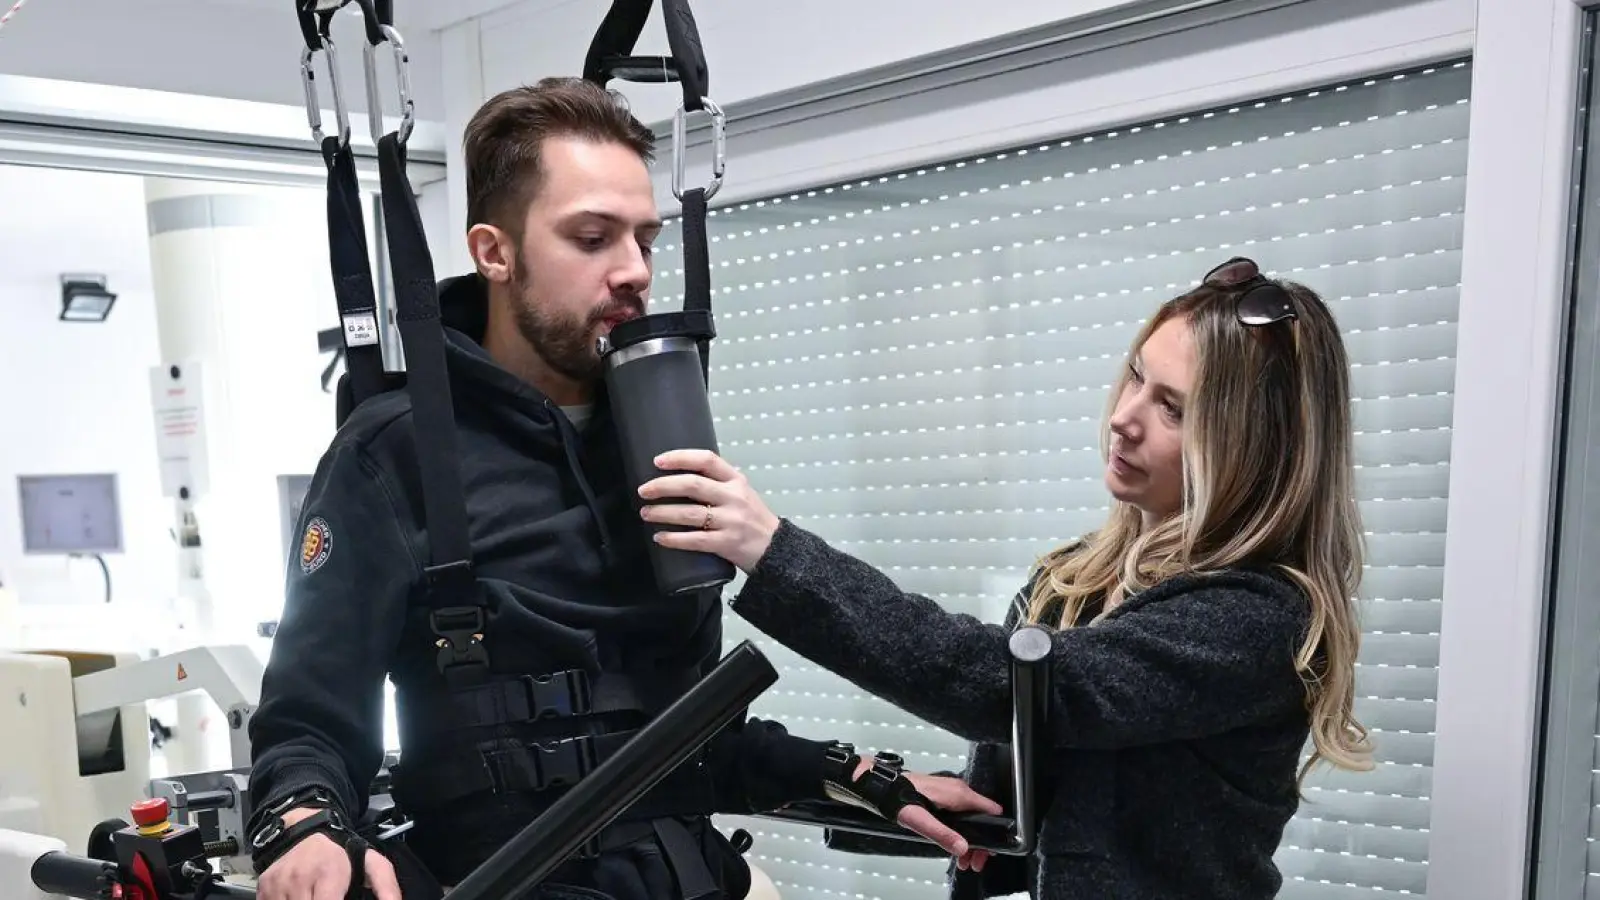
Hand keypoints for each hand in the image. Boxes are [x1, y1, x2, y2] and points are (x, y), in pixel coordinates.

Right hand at [256, 807, 399, 899]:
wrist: (303, 826)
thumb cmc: (338, 850)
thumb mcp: (370, 863)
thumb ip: (386, 887)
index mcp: (329, 876)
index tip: (340, 899)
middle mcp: (300, 881)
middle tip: (329, 897)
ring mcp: (279, 886)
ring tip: (315, 896)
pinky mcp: (264, 890)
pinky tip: (300, 898)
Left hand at [637, 449, 780, 572]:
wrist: (775, 549)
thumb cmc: (753, 518)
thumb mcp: (742, 492)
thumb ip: (718, 482)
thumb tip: (681, 474)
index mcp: (735, 480)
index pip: (706, 460)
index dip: (680, 458)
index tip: (658, 462)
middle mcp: (733, 497)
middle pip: (693, 485)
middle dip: (663, 486)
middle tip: (643, 490)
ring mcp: (730, 521)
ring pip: (689, 513)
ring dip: (663, 512)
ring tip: (646, 513)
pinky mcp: (726, 543)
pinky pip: (695, 540)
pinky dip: (674, 539)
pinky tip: (659, 537)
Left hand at [853, 757, 1000, 867]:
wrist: (884, 787)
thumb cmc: (899, 799)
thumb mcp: (921, 821)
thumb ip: (943, 834)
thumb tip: (962, 847)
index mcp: (958, 794)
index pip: (990, 811)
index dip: (993, 833)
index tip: (987, 850)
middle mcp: (958, 790)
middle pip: (981, 818)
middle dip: (979, 842)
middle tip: (974, 862)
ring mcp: (951, 791)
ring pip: (970, 817)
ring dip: (969, 839)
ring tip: (963, 859)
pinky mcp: (943, 795)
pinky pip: (960, 813)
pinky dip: (961, 830)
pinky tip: (953, 843)